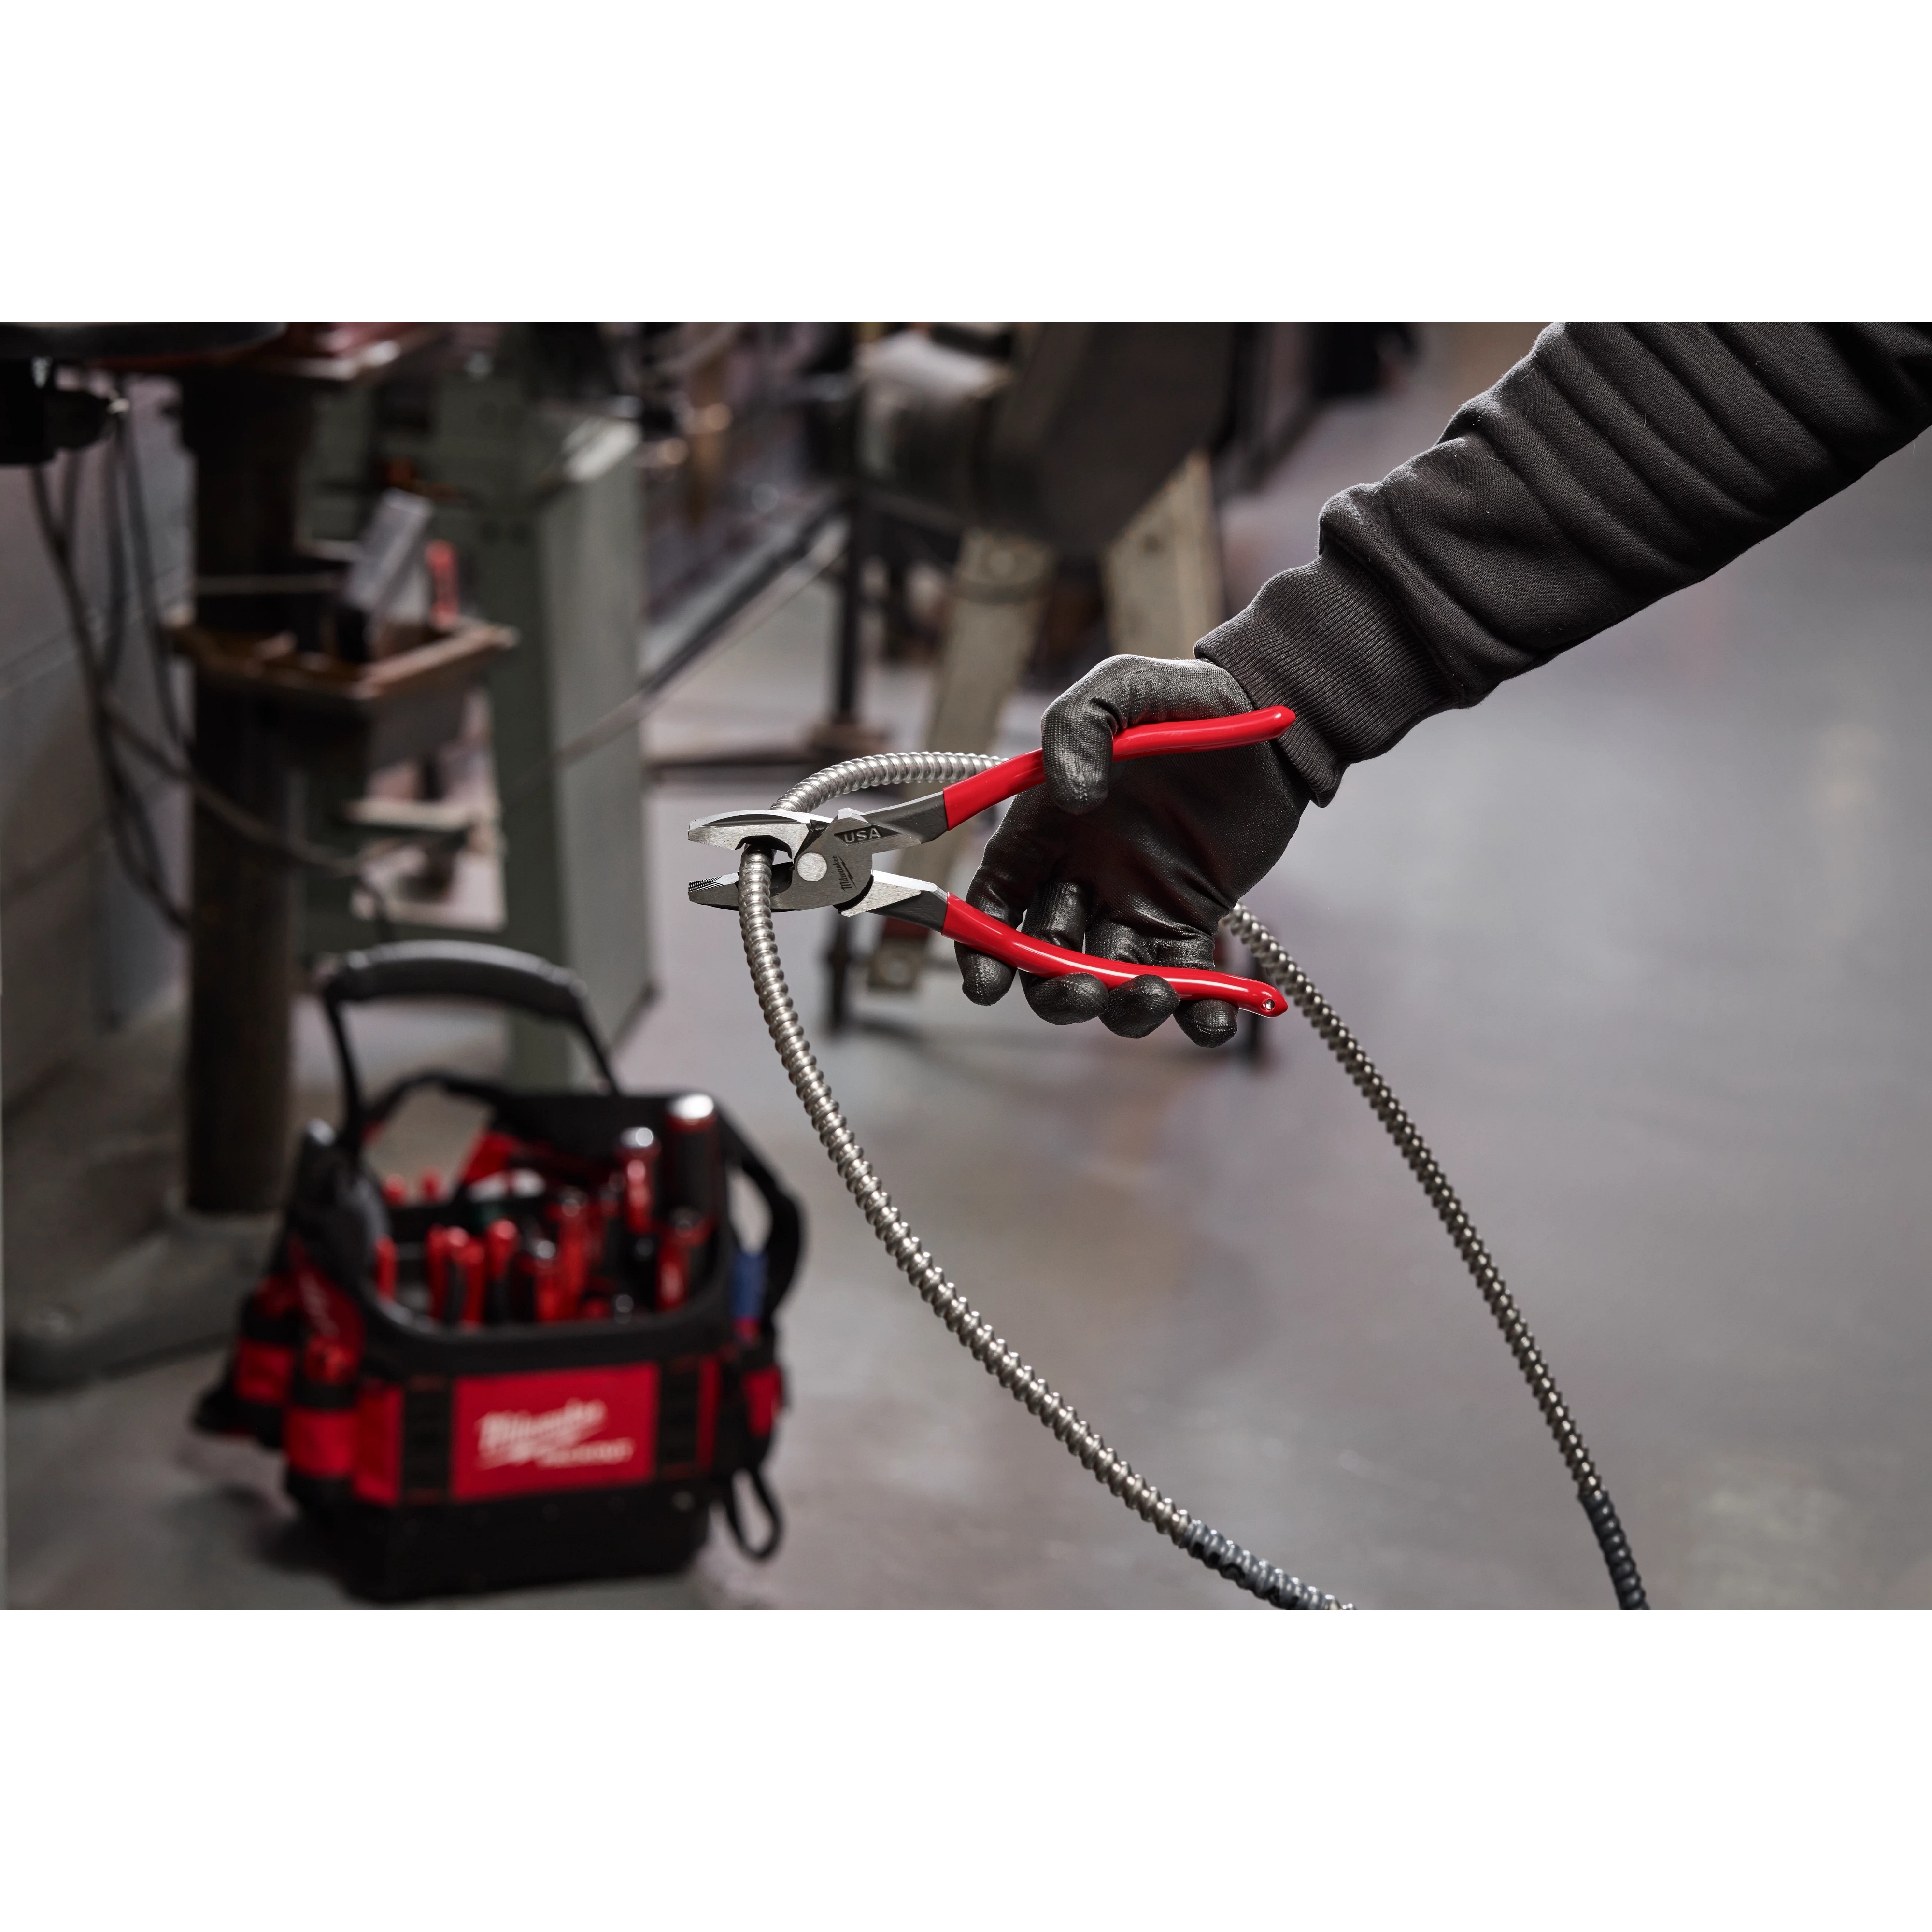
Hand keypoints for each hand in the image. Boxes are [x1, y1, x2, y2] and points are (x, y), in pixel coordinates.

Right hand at [958, 655, 1304, 1045]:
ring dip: (1126, 1009)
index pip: (998, 904)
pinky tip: (1215, 1020)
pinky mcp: (1196, 919)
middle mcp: (1085, 877)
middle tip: (1092, 989)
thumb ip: (1077, 727)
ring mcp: (1140, 904)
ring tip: (1158, 992)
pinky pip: (1190, 983)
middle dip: (1058, 991)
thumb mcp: (1119, 689)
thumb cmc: (1181, 699)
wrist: (1267, 714)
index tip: (989, 984)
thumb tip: (1071, 796)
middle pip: (1049, 962)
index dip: (982, 949)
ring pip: (1115, 986)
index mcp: (1047, 831)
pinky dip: (1199, 1016)